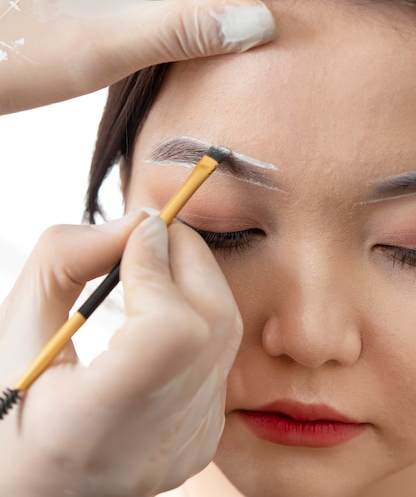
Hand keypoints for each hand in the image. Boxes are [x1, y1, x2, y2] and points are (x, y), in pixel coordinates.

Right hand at [0, 211, 241, 495]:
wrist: (35, 480)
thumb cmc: (10, 405)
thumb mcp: (12, 329)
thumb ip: (66, 261)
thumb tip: (137, 224)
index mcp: (91, 430)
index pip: (168, 332)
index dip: (157, 267)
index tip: (134, 231)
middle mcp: (155, 445)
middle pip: (211, 321)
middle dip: (185, 255)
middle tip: (148, 233)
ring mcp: (188, 445)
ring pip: (224, 331)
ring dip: (193, 278)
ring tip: (150, 265)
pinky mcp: (203, 437)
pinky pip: (219, 352)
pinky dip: (196, 312)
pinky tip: (158, 310)